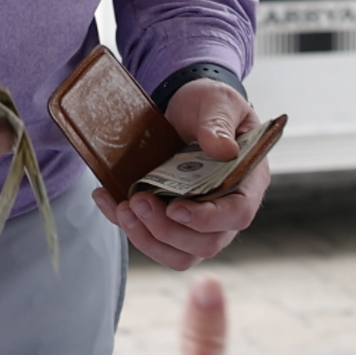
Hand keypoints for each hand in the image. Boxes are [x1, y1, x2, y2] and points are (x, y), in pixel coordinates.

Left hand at [92, 79, 269, 270]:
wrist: (188, 107)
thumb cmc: (212, 105)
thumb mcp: (218, 101)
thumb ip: (219, 123)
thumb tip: (221, 148)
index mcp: (247, 181)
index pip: (237, 214)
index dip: (208, 219)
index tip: (176, 208)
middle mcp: (226, 209)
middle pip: (205, 243)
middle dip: (168, 229)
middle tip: (139, 201)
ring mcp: (200, 219)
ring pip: (179, 253)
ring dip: (148, 237)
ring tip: (124, 208)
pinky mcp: (173, 220)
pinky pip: (153, 239)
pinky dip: (129, 226)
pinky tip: (107, 200)